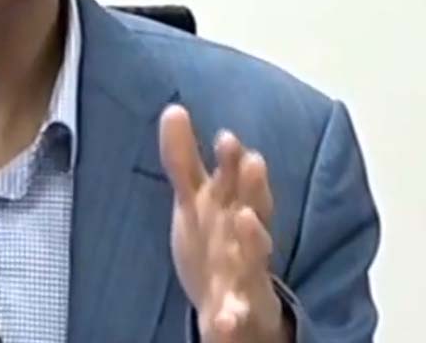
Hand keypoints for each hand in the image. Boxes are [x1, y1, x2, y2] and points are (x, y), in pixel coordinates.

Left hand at [159, 105, 288, 342]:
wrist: (234, 308)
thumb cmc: (217, 244)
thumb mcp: (195, 201)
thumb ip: (184, 159)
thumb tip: (172, 108)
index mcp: (235, 210)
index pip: (238, 180)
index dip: (233, 159)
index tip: (226, 135)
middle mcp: (246, 240)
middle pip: (254, 207)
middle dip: (253, 185)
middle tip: (252, 160)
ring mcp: (246, 276)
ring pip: (254, 256)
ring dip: (253, 237)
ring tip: (246, 218)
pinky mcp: (238, 312)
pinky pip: (236, 314)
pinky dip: (232, 316)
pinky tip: (224, 318)